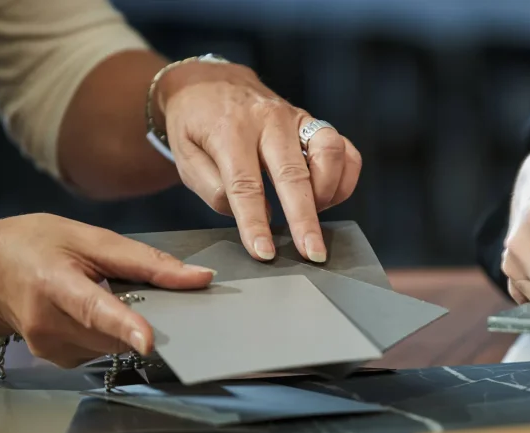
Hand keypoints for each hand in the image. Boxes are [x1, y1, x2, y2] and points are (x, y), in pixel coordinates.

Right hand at [0, 214, 214, 367]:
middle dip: (143, 319)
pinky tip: (95, 314)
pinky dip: (110, 335)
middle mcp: (47, 322)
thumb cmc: (35, 245)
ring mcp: (49, 347)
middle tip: (148, 294)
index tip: (148, 341)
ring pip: (113, 347)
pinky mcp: (57, 360)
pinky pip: (101, 352)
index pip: (93, 308)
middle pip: (115, 333)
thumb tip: (200, 278)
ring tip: (109, 296)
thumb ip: (146, 261)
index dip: (124, 325)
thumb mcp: (88, 237)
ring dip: (127, 327)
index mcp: (52, 282)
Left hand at [156, 60, 361, 262]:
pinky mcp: (313, 122)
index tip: (264, 253)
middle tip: (312, 253)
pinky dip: (344, 178)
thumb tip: (258, 215)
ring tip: (316, 215)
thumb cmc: (195, 126)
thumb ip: (214, 188)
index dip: (255, 223)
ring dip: (328, 192)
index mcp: (229, 129)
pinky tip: (328, 198)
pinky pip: (345, 149)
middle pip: (293, 174)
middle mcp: (268, 119)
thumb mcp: (185, 156)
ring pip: (329, 152)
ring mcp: (296, 118)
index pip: (245, 184)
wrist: (209, 81)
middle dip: (305, 219)